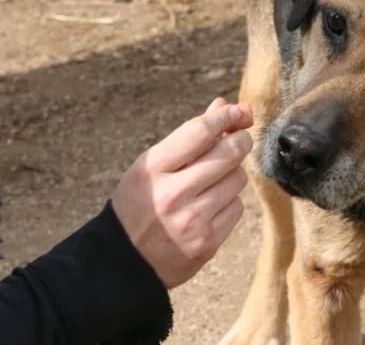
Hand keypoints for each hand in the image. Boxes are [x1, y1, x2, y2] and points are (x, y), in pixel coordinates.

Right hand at [111, 97, 253, 287]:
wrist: (124, 261)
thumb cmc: (141, 202)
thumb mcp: (153, 164)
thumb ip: (190, 136)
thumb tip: (224, 105)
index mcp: (153, 168)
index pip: (200, 131)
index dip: (226, 116)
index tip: (240, 111)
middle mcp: (173, 193)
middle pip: (229, 153)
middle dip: (240, 140)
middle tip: (238, 139)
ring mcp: (192, 220)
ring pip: (237, 179)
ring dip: (232, 175)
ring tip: (211, 182)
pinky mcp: (207, 243)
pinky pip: (237, 208)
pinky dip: (230, 202)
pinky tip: (210, 207)